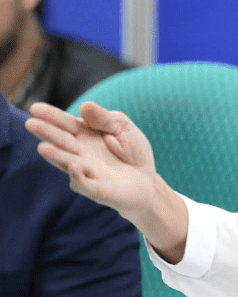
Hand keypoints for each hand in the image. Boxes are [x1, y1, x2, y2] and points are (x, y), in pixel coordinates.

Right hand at [25, 101, 188, 261]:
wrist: (148, 180)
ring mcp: (86, 172)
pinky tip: (73, 166)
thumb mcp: (123, 128)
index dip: (51, 116)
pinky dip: (78, 177)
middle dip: (47, 133)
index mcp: (84, 135)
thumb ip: (105, 118)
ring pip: (67, 163)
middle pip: (61, 142)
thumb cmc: (132, 151)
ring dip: (56, 156)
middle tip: (31, 123)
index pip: (66, 123)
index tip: (35, 108)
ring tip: (43, 148)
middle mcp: (79, 153)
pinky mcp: (97, 190)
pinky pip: (85, 184)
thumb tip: (85, 105)